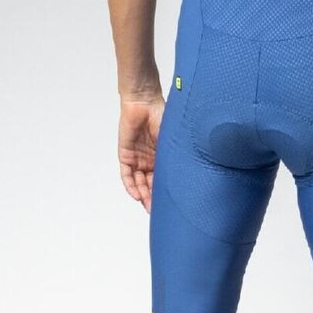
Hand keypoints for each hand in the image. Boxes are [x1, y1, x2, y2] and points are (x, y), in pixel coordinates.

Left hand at [118, 94, 164, 211]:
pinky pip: (127, 175)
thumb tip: (187, 172)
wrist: (144, 101)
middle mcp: (149, 160)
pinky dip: (131, 185)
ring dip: (143, 195)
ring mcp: (137, 158)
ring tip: (148, 206)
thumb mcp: (171, 139)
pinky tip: (137, 195)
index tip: (170, 204)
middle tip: (158, 211)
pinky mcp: (126, 155)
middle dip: (154, 198)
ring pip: (139, 182)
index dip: (165, 191)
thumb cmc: (161, 114)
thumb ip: (174, 154)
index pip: (162, 178)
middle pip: (150, 184)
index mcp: (161, 156)